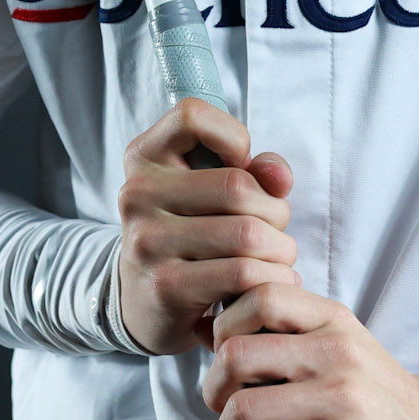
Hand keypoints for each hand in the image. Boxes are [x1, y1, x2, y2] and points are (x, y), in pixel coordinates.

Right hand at [116, 99, 298, 354]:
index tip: (240, 169)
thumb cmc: (190, 233)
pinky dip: (273, 278)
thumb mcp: (210, 190)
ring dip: (281, 250)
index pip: (193, 115)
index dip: (234, 138)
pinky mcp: (166, 287)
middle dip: (276, 211)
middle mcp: (137, 194)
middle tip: (275, 231)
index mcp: (144, 156)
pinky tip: (271, 282)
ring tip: (277, 259)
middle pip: (237, 186)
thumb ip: (254, 171)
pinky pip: (244, 273)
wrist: (144, 303)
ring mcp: (147, 242)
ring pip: (247, 234)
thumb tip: (280, 179)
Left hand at [202, 285, 418, 419]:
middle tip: (223, 407)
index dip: (225, 326)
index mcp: (333, 321)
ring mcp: (341, 401)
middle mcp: (337, 353)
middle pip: (236, 354)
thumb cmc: (375, 397)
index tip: (226, 355)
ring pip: (243, 409)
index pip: (260, 295)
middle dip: (213, 388)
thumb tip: (209, 328)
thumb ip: (287, 333)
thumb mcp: (341, 346)